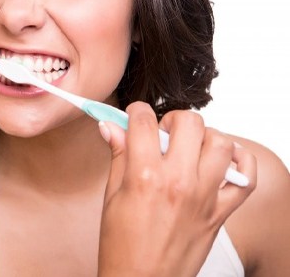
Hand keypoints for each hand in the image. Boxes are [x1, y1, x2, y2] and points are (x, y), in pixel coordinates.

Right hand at [97, 102, 255, 276]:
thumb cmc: (121, 246)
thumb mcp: (111, 196)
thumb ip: (118, 156)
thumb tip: (111, 128)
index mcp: (145, 176)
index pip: (144, 122)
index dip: (135, 111)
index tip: (134, 115)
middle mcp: (179, 182)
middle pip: (189, 123)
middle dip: (172, 119)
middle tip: (163, 132)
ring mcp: (204, 197)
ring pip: (221, 143)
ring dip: (204, 136)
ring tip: (189, 146)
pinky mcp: (219, 214)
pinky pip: (245, 179)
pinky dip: (240, 162)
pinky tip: (223, 160)